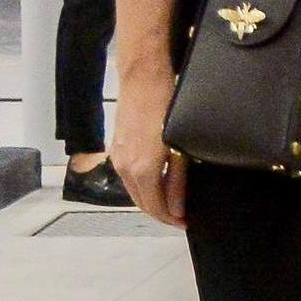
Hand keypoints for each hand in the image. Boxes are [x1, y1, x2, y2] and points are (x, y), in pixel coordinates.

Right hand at [111, 64, 186, 224]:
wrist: (143, 78)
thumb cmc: (166, 107)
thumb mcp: (179, 148)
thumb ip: (176, 181)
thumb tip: (176, 208)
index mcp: (142, 171)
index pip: (155, 208)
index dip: (171, 219)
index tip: (185, 222)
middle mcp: (125, 168)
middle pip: (142, 204)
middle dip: (161, 214)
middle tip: (180, 216)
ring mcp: (117, 158)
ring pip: (133, 191)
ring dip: (150, 201)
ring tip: (171, 201)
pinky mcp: (115, 148)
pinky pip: (128, 177)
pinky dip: (142, 186)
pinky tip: (156, 182)